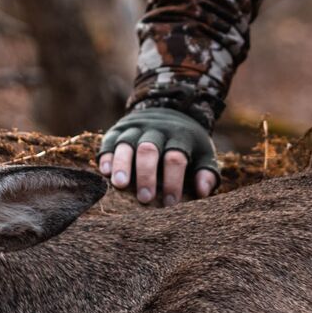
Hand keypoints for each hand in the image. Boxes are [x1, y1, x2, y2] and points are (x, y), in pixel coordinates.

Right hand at [98, 107, 218, 205]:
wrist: (167, 109)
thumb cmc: (186, 142)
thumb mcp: (203, 152)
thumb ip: (206, 172)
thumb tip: (202, 192)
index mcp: (179, 135)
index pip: (175, 158)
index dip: (173, 181)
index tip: (171, 203)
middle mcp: (155, 130)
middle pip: (148, 149)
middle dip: (146, 174)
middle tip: (145, 198)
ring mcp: (135, 128)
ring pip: (126, 144)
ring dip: (122, 165)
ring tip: (120, 185)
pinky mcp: (118, 130)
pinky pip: (109, 142)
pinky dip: (106, 157)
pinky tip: (105, 172)